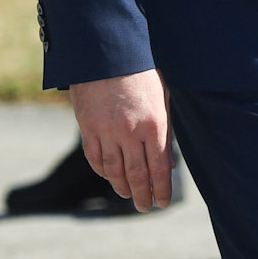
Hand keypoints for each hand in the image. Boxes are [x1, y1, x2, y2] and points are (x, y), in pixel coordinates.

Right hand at [69, 69, 174, 211]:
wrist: (108, 51)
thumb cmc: (142, 71)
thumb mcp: (162, 97)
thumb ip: (166, 130)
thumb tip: (169, 163)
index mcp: (155, 123)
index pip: (160, 167)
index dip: (162, 189)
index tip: (163, 202)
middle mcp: (131, 131)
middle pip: (138, 174)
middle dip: (143, 195)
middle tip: (145, 207)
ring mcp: (107, 130)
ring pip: (114, 170)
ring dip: (122, 187)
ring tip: (127, 195)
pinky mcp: (87, 126)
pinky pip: (95, 157)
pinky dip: (103, 171)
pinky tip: (109, 177)